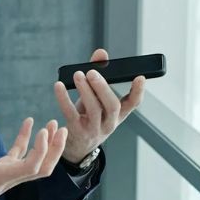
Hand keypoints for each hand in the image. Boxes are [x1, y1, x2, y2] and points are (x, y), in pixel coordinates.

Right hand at [0, 117, 67, 199]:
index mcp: (4, 176)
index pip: (32, 167)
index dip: (41, 150)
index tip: (44, 131)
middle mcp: (12, 176)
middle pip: (43, 167)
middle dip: (55, 150)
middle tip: (63, 129)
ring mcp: (9, 173)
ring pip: (36, 161)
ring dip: (47, 145)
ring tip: (54, 125)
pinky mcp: (4, 169)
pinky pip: (21, 153)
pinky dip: (27, 139)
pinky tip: (29, 122)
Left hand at [52, 48, 146, 163]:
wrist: (77, 146)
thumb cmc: (89, 116)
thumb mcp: (97, 98)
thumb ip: (99, 74)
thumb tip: (101, 53)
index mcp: (118, 114)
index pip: (133, 103)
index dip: (138, 91)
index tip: (140, 78)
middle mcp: (109, 123)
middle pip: (112, 106)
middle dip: (103, 88)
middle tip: (92, 72)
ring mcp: (94, 129)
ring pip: (93, 110)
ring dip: (85, 91)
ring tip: (78, 75)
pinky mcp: (77, 131)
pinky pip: (71, 114)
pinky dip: (64, 99)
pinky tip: (59, 86)